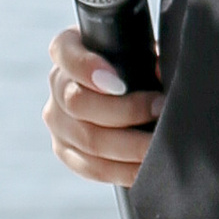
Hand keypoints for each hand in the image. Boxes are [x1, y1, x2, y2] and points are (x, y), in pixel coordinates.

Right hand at [43, 24, 162, 184]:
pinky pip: (92, 167)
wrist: (128, 91)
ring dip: (130, 145)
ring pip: (88, 139)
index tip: (118, 82)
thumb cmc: (137, 63)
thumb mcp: (141, 49)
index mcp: (67, 49)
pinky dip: (123, 170)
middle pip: (78, 103)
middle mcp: (56, 84)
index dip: (88, 68)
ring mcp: (58, 121)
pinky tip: (147, 166)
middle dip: (125, 110)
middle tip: (160, 109)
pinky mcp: (66, 151)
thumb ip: (149, 55)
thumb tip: (162, 70)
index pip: (66, 54)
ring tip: (160, 142)